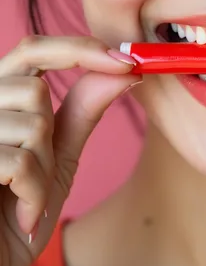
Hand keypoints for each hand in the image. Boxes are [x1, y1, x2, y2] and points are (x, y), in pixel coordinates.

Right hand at [0, 35, 139, 265]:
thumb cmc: (15, 215)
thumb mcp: (57, 158)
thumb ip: (84, 110)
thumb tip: (125, 69)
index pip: (33, 48)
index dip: (81, 49)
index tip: (129, 63)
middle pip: (34, 90)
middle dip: (52, 137)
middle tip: (43, 175)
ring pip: (33, 127)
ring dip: (43, 174)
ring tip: (26, 201)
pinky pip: (20, 163)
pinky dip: (33, 196)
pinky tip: (22, 217)